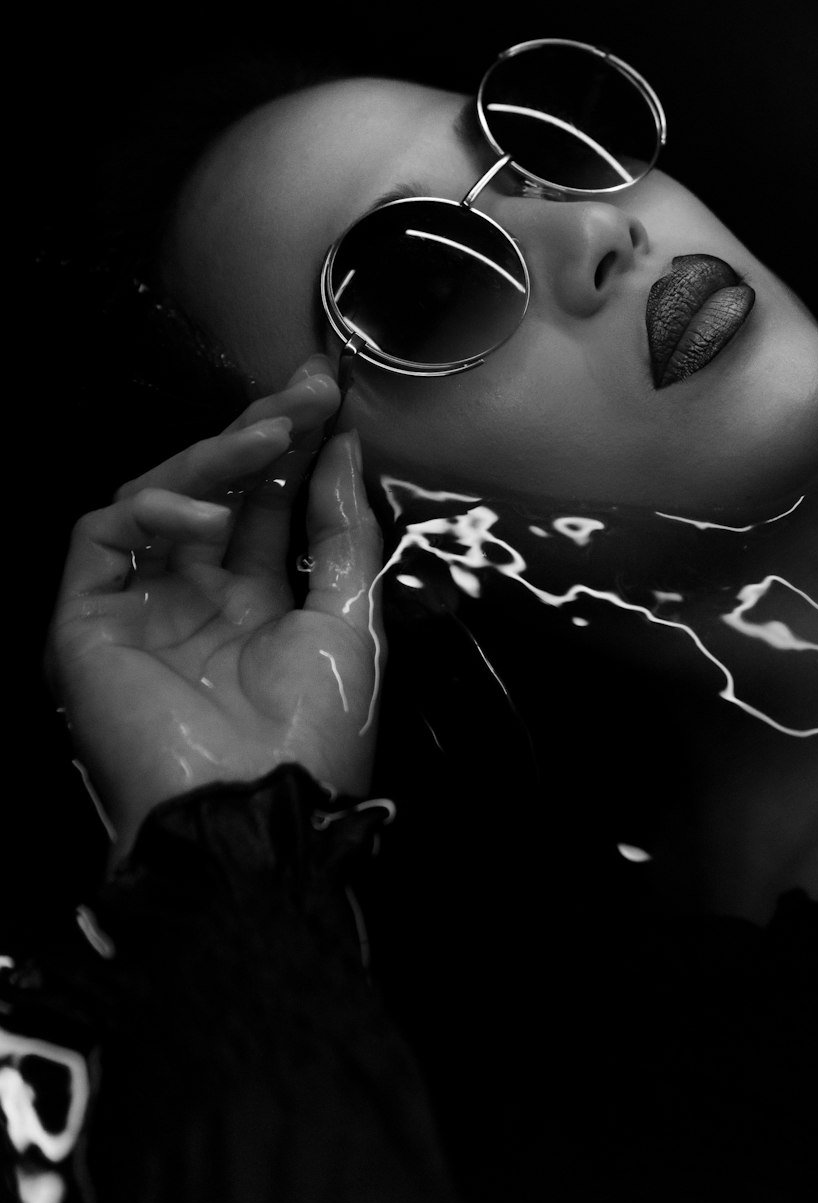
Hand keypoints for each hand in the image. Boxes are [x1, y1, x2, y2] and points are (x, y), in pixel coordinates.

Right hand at [47, 356, 384, 862]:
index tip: (330, 395)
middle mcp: (190, 600)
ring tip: (272, 434)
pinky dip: (152, 510)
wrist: (255, 814)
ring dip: (216, 459)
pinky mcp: (85, 621)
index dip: (294, 450)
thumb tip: (343, 448)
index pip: (264, 509)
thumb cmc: (312, 732)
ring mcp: (136, 609)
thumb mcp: (348, 620)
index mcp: (252, 607)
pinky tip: (205, 519)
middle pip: (214, 495)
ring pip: (156, 501)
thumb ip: (339, 533)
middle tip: (306, 387)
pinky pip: (100, 536)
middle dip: (259, 435)